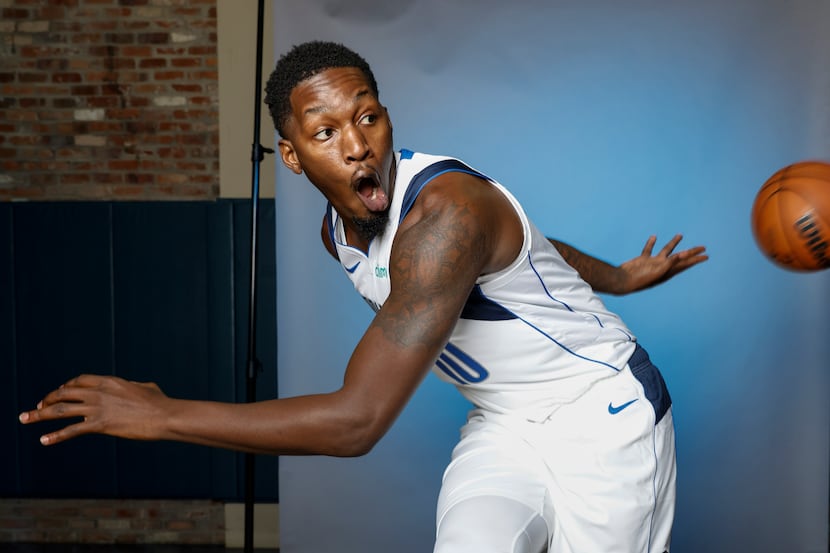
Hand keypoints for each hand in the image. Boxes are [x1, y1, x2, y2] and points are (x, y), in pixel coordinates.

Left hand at [18, 374, 170, 445]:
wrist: (165, 416)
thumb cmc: (160, 402)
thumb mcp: (146, 388)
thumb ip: (134, 386)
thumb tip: (137, 387)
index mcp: (109, 381)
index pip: (78, 381)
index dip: (64, 387)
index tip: (57, 394)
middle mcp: (99, 392)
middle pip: (64, 392)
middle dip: (47, 399)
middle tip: (37, 408)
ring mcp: (98, 408)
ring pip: (61, 410)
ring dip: (40, 414)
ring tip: (25, 419)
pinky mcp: (100, 425)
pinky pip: (72, 430)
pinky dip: (55, 436)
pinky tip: (44, 440)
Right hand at [619, 234, 707, 292]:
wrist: (623, 281)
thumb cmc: (640, 279)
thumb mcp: (658, 271)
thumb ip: (671, 262)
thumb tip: (684, 255)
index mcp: (668, 271)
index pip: (685, 263)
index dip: (696, 259)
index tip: (706, 255)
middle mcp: (662, 267)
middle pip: (680, 258)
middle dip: (691, 253)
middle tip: (703, 247)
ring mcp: (653, 263)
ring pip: (666, 251)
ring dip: (673, 243)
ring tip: (680, 235)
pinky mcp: (643, 259)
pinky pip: (649, 249)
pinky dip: (652, 243)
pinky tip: (654, 237)